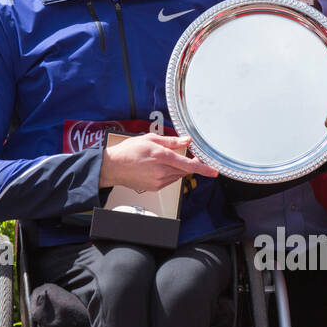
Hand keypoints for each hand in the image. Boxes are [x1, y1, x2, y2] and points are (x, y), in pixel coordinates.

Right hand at [99, 134, 217, 191]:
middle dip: (188, 163)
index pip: (188, 165)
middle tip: (184, 154)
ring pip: (178, 175)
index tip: (213, 170)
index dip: (204, 168)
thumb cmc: (128, 152)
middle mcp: (161, 171)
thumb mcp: (150, 139)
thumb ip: (171, 141)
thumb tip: (186, 140)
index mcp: (161, 156)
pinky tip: (158, 168)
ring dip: (177, 168)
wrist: (112, 167)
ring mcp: (158, 181)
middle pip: (185, 170)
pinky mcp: (155, 188)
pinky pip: (169, 180)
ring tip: (163, 160)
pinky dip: (169, 174)